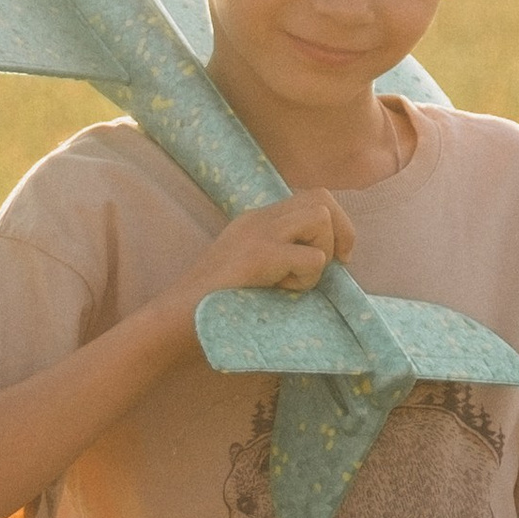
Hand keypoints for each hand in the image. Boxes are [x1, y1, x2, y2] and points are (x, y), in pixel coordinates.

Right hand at [192, 189, 354, 305]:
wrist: (177, 318)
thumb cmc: (217, 306)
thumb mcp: (253, 271)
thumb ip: (281, 257)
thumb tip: (325, 263)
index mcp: (258, 221)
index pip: (312, 198)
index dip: (336, 225)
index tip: (339, 258)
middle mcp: (259, 219)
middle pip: (322, 198)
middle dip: (341, 232)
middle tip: (337, 265)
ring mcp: (258, 234)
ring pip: (320, 219)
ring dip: (322, 254)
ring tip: (297, 280)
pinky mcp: (260, 256)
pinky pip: (312, 258)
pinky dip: (308, 279)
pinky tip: (282, 292)